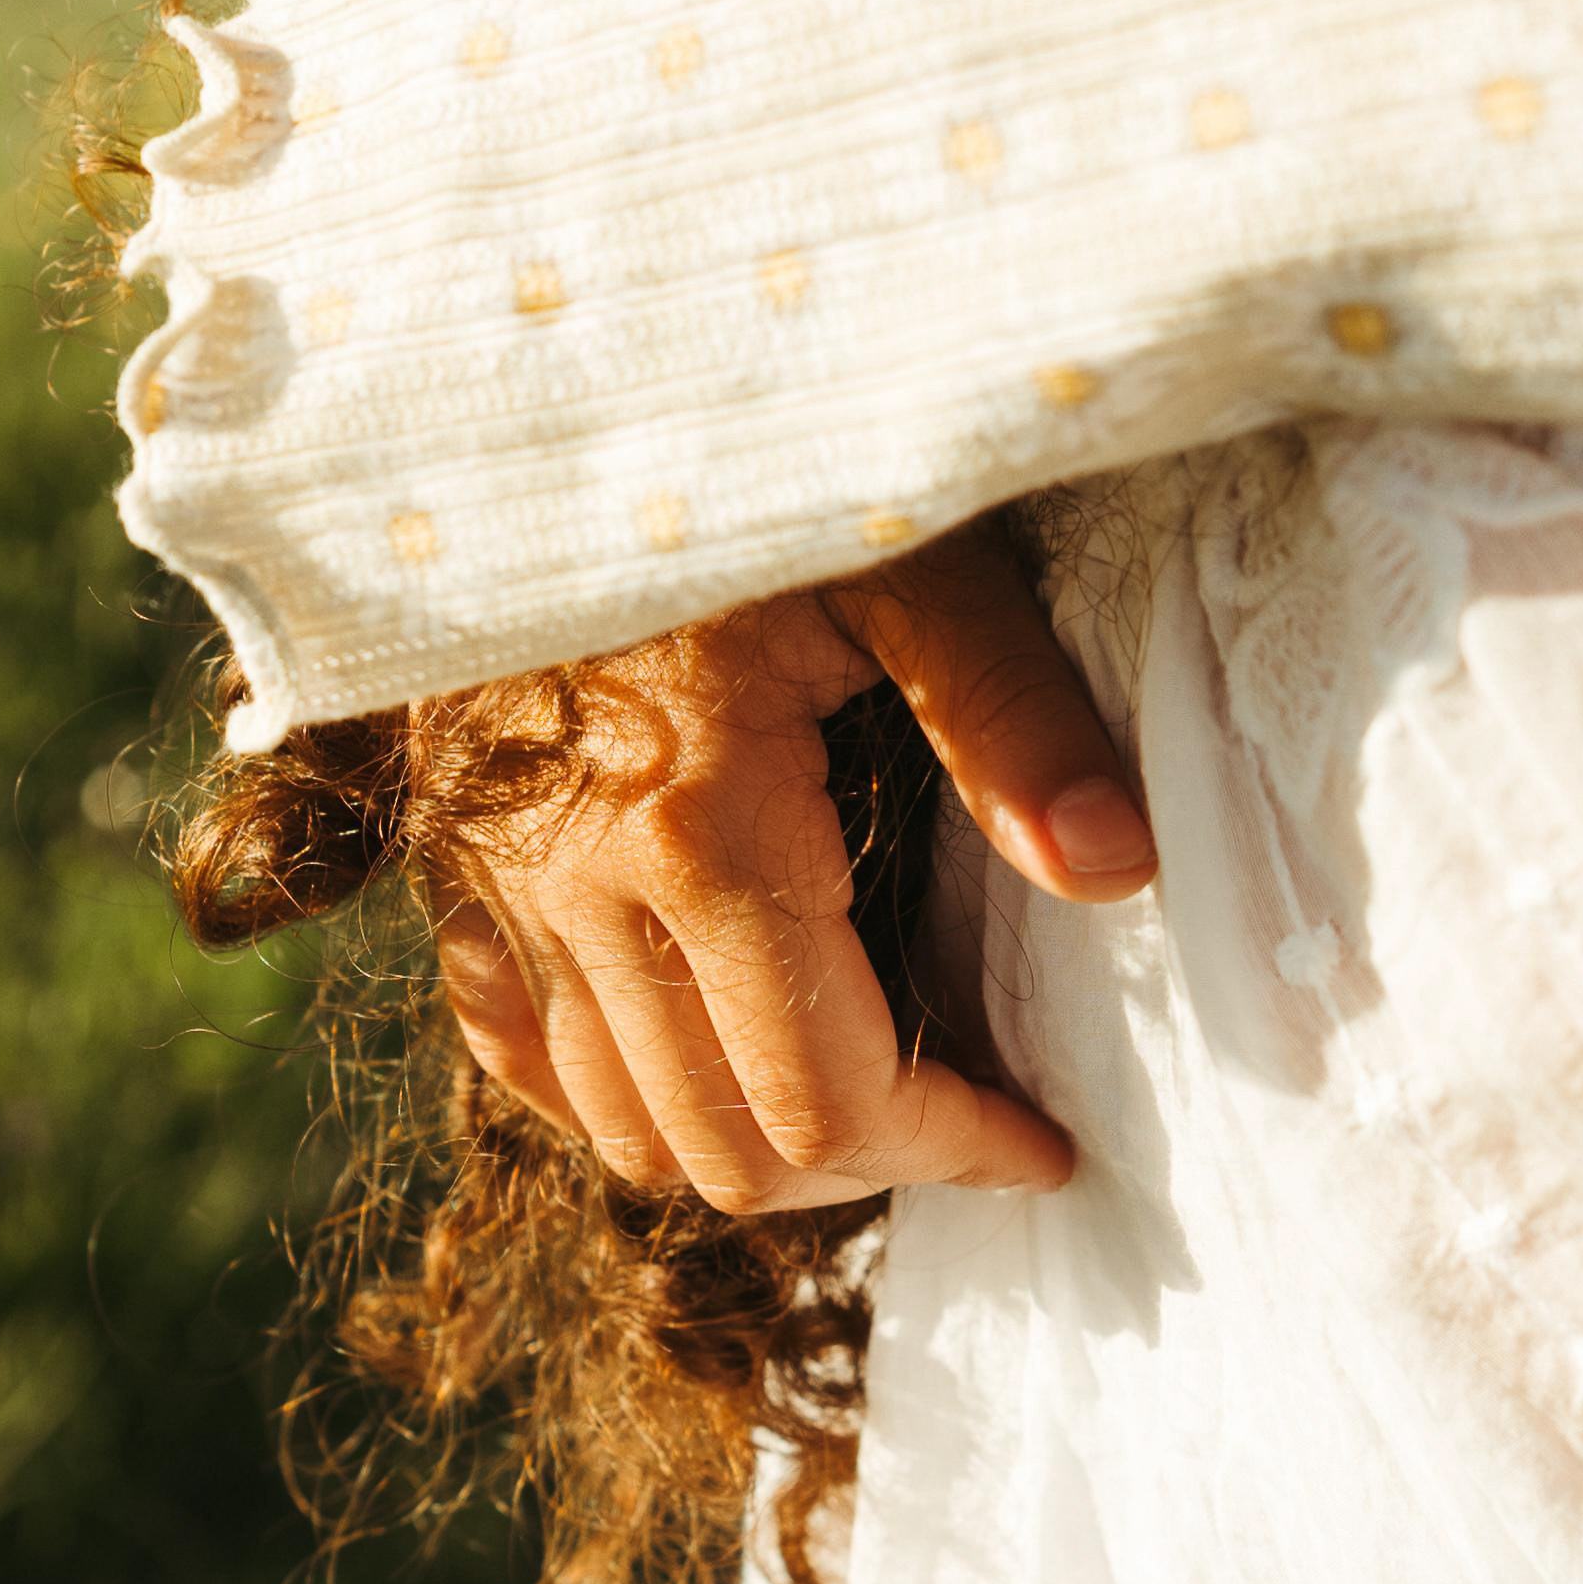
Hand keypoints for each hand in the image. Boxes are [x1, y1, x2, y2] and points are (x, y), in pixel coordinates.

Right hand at [423, 522, 1155, 1213]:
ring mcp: (508, 892)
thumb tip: (1117, 867)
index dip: (953, 1149)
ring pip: (617, 1127)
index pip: (828, 1104)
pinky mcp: (465, 867)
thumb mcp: (906, 565)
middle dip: (869, 1168)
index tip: (1041, 1144)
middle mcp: (585, 893)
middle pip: (723, 1151)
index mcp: (704, 837)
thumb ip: (1011, 718)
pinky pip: (514, 1050)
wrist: (537, 415)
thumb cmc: (747, 481)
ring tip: (863, 1104)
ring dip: (749, 1150)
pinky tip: (704, 1062)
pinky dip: (611, 1097)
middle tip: (969, 1122)